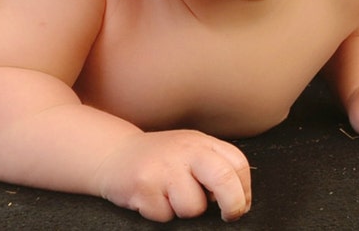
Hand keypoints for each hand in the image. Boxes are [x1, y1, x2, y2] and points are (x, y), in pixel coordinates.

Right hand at [95, 130, 251, 221]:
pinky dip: (160, 213)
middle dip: (232, 205)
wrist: (114, 154)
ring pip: (193, 207)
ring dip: (184, 211)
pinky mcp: (144, 185)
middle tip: (227, 215)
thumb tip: (240, 202)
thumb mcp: (190, 152)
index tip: (239, 205)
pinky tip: (152, 197)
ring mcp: (164, 167)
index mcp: (202, 142)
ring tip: (169, 196)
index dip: (244, 191)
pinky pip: (165, 215)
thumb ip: (215, 167)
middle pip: (224, 180)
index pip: (238, 165)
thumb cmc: (159, 160)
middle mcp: (185, 150)